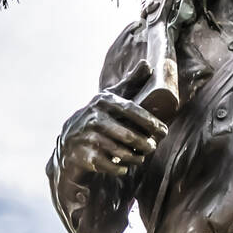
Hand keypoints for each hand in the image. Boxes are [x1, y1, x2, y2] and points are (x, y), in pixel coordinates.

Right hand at [58, 60, 167, 181]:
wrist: (69, 141)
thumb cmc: (98, 117)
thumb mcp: (110, 99)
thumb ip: (130, 83)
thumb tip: (147, 64)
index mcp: (104, 102)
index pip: (131, 110)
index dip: (150, 121)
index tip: (163, 131)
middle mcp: (94, 118)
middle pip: (128, 135)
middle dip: (144, 143)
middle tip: (152, 147)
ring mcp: (88, 138)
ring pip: (120, 152)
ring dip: (135, 157)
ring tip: (141, 157)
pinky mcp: (84, 156)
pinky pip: (109, 166)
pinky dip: (120, 168)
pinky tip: (125, 167)